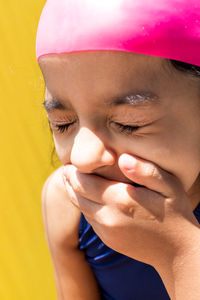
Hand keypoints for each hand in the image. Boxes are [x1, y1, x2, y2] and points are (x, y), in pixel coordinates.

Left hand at [62, 153, 198, 266]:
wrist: (177, 252)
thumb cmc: (175, 213)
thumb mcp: (169, 187)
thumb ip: (146, 171)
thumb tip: (123, 158)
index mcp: (119, 200)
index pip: (83, 182)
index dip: (73, 171)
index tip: (69, 162)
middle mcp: (107, 217)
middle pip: (76, 195)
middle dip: (69, 181)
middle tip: (65, 170)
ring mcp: (106, 231)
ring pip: (80, 207)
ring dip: (74, 193)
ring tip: (71, 181)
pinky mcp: (107, 239)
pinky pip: (90, 219)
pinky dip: (84, 206)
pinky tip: (87, 198)